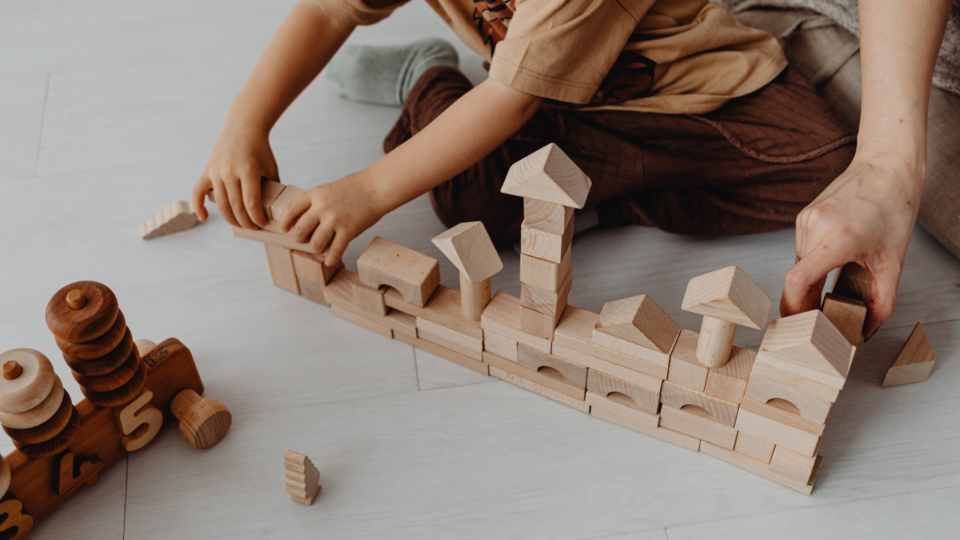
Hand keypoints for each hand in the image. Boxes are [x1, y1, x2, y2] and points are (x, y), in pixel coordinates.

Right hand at [192, 125, 278, 228]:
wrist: (243, 128)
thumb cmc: (261, 150)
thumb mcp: (271, 168)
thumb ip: (271, 189)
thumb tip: (272, 211)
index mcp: (248, 170)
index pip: (252, 203)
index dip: (257, 218)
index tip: (263, 223)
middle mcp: (229, 171)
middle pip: (236, 206)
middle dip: (246, 222)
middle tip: (253, 227)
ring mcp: (216, 171)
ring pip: (221, 204)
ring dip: (230, 219)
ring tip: (240, 224)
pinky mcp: (207, 171)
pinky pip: (198, 192)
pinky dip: (198, 206)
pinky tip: (204, 218)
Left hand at [278, 170, 387, 265]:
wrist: (376, 188)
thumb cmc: (354, 189)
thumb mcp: (328, 189)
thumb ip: (314, 203)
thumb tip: (299, 223)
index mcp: (316, 194)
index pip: (290, 210)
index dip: (284, 222)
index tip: (285, 229)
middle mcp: (323, 207)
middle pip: (300, 230)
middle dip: (300, 238)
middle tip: (306, 239)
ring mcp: (336, 220)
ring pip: (316, 244)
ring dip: (317, 249)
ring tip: (323, 246)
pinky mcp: (349, 231)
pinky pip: (335, 251)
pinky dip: (331, 258)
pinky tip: (330, 260)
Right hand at [781, 155, 922, 339]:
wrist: (886, 167)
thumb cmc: (893, 208)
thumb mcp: (894, 262)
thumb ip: (882, 302)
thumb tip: (867, 330)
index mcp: (837, 240)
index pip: (797, 282)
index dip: (793, 307)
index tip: (797, 323)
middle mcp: (814, 228)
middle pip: (796, 278)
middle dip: (805, 301)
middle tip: (822, 317)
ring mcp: (805, 220)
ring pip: (798, 265)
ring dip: (810, 281)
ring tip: (834, 284)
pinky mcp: (803, 216)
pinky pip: (802, 250)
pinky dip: (814, 262)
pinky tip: (834, 259)